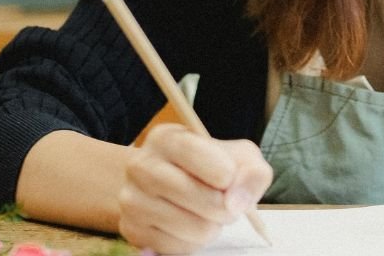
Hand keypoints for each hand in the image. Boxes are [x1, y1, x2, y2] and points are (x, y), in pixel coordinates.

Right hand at [118, 123, 272, 253]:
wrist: (158, 183)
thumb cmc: (205, 165)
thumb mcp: (236, 156)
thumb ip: (251, 172)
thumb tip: (238, 202)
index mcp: (166, 139)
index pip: (207, 161)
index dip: (229, 175)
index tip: (229, 177)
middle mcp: (141, 166)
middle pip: (206, 200)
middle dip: (227, 207)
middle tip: (224, 202)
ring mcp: (132, 201)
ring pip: (198, 229)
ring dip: (213, 226)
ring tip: (206, 213)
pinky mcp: (132, 232)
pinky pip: (182, 248)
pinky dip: (194, 242)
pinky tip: (188, 225)